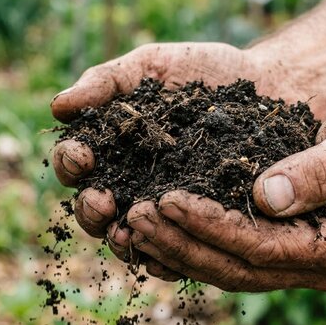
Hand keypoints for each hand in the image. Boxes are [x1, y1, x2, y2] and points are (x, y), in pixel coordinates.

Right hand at [51, 42, 304, 277]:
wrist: (268, 85)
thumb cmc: (204, 72)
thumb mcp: (152, 67)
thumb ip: (106, 83)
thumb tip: (57, 108)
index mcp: (112, 148)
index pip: (77, 163)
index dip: (71, 161)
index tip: (82, 156)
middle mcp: (131, 183)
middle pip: (95, 208)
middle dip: (91, 208)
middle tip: (101, 202)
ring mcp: (164, 208)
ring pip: (131, 236)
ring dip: (121, 239)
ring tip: (125, 234)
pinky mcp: (198, 225)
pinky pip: (177, 250)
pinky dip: (165, 257)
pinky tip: (165, 256)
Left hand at [108, 95, 325, 290]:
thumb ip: (321, 170)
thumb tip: (267, 196)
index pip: (261, 246)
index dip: (211, 226)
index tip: (168, 201)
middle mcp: (314, 266)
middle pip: (236, 267)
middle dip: (182, 244)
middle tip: (136, 217)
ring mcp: (296, 262)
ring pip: (226, 268)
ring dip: (177, 249)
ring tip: (133, 224)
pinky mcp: (279, 248)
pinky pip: (228, 256)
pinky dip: (190, 246)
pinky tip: (157, 229)